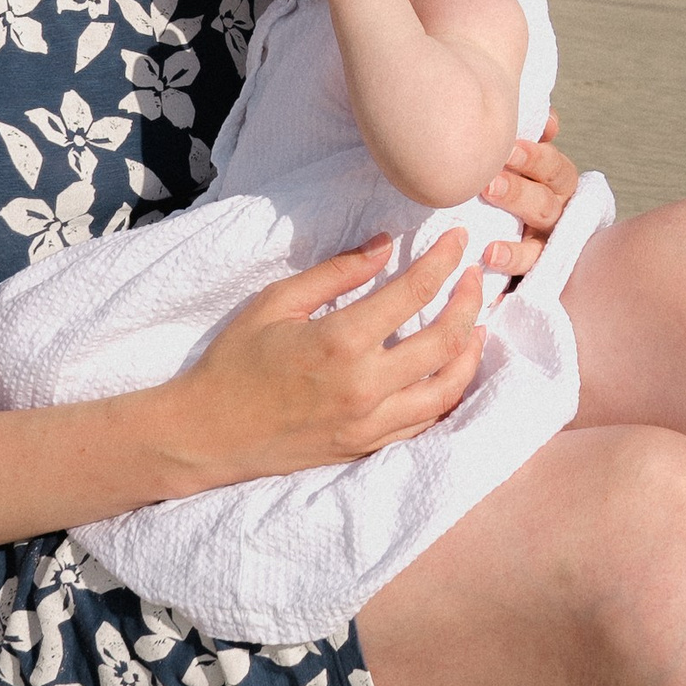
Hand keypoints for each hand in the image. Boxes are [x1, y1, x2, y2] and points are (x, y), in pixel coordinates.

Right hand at [166, 229, 483, 483]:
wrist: (207, 433)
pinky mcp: (367, 446)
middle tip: (474, 278)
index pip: (414, 292)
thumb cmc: (235, 361)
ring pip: (447, 389)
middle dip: (470, 302)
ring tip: (477, 324)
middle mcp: (365, 386)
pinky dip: (448, 393)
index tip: (457, 239)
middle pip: (446, 340)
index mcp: (340, 342)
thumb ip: (335, 272)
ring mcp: (370, 423)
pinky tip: (452, 370)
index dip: (444, 260)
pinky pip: (425, 422)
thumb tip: (384, 244)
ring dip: (471, 352)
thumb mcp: (277, 302)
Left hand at [480, 110, 579, 277]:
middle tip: (487, 184)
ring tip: (490, 250)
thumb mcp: (514, 154)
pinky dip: (505, 288)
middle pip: (544, 206)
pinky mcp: (525, 277)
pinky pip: (519, 285)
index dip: (536, 158)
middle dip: (517, 195)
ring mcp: (542, 250)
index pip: (556, 169)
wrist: (483, 223)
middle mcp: (555, 217)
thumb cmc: (502, 177)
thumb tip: (548, 122)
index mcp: (555, 185)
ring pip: (536, 251)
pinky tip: (491, 288)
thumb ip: (529, 136)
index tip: (509, 146)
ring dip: (515, 251)